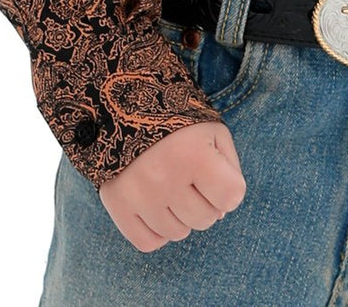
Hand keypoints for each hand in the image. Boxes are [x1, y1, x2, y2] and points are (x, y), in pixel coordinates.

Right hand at [99, 121, 246, 251]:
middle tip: (190, 177)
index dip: (229, 187)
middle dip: (204, 201)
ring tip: (170, 185)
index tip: (217, 173)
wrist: (126, 106)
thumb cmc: (179, 122)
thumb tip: (221, 212)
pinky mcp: (116, 205)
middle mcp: (164, 177)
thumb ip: (229, 169)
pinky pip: (148, 242)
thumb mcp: (214, 131)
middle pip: (206, 219)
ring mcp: (138, 194)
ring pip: (178, 233)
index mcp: (193, 154)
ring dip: (180, 215)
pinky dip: (155, 230)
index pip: (231, 197)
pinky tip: (154, 205)